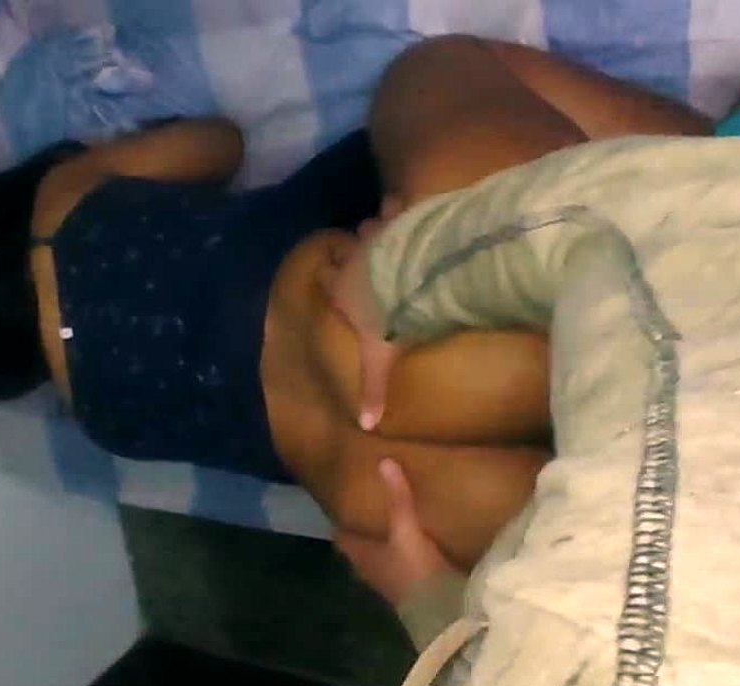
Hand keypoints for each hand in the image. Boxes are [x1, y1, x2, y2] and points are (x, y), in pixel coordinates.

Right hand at [324, 195, 407, 430]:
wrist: (413, 279)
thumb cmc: (392, 319)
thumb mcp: (381, 357)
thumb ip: (374, 388)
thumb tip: (367, 426)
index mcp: (343, 289)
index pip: (326, 278)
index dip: (330, 277)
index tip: (333, 275)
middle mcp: (354, 260)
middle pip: (346, 249)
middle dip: (353, 249)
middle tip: (363, 250)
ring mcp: (376, 235)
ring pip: (369, 225)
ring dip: (377, 227)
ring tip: (386, 227)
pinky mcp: (400, 218)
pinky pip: (396, 207)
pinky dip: (400, 207)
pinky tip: (407, 206)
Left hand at [333, 458, 457, 606]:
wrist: (441, 614)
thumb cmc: (414, 571)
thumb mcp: (407, 531)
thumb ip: (398, 500)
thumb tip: (384, 461)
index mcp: (363, 557)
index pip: (343, 539)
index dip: (342, 524)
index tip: (345, 504)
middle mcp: (373, 572)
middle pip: (362, 551)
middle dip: (366, 533)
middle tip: (373, 510)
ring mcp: (393, 584)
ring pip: (382, 561)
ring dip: (386, 547)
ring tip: (396, 525)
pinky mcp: (415, 591)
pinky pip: (404, 569)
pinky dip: (406, 557)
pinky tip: (419, 547)